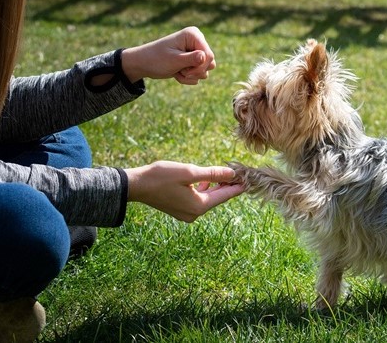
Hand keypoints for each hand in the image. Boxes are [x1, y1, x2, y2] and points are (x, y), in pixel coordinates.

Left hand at [121, 26, 215, 84]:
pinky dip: (188, 78)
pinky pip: (199, 74)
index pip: (209, 55)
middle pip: (210, 63)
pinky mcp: (193, 61)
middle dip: (196, 71)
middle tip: (181, 71)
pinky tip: (177, 73)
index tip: (186, 71)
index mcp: (193, 35)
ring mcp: (196, 51)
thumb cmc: (157, 59)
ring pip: (205, 70)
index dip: (200, 66)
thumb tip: (206, 57)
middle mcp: (197, 41)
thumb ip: (191, 59)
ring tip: (177, 71)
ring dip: (191, 76)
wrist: (144, 64)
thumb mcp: (174, 60)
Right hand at [125, 161, 244, 222]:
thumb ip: (212, 174)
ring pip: (208, 199)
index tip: (250, 179)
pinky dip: (204, 190)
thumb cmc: (161, 177)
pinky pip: (198, 200)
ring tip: (226, 175)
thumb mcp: (189, 172)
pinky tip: (206, 181)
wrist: (136, 186)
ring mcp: (186, 214)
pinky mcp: (179, 210)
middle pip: (217, 198)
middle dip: (227, 186)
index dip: (238, 186)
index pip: (225, 196)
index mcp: (199, 206)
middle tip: (239, 174)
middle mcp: (195, 214)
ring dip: (216, 187)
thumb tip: (232, 174)